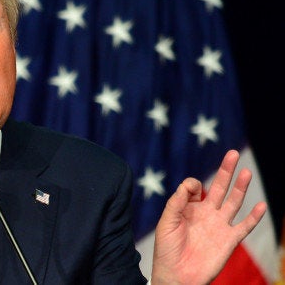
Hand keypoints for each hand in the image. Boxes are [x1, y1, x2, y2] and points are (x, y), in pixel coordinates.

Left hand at [151, 149, 266, 284]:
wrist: (176, 275)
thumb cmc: (166, 250)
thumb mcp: (165, 222)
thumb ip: (176, 202)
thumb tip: (190, 185)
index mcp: (189, 208)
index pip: (195, 187)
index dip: (193, 184)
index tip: (190, 191)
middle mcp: (206, 214)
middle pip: (219, 188)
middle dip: (225, 171)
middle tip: (233, 153)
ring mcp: (219, 226)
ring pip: (233, 202)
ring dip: (240, 187)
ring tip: (246, 171)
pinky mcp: (229, 240)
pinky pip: (245, 226)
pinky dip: (254, 217)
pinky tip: (261, 205)